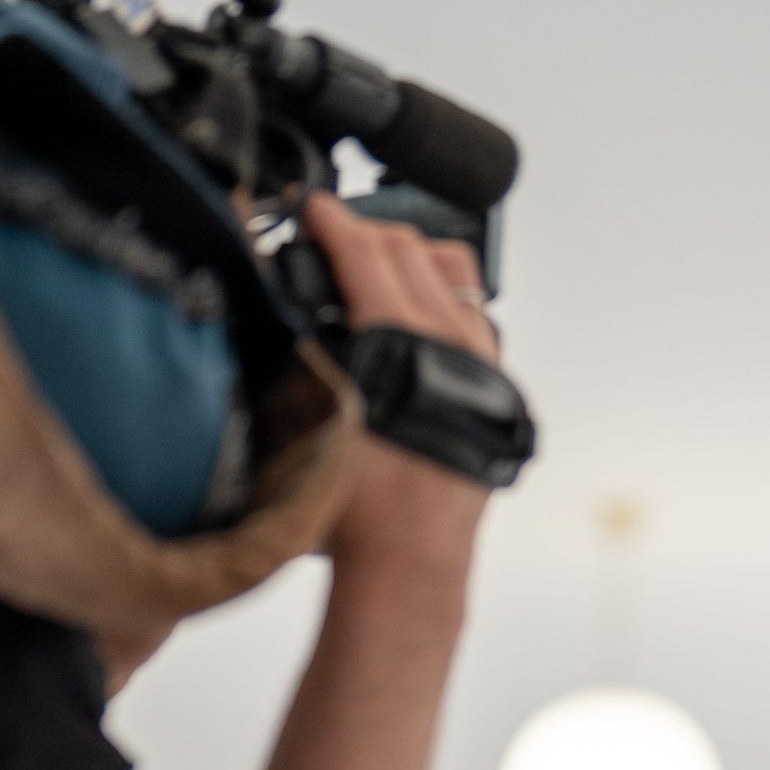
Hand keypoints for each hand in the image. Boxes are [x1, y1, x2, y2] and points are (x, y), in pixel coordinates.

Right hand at [304, 193, 501, 582]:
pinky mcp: (496, 392)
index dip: (330, 220)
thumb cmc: (352, 510)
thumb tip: (273, 300)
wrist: (409, 564)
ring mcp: (485, 368)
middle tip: (330, 232)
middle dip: (366, 231)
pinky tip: (416, 312)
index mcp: (405, 342)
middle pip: (412, 252)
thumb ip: (295, 350)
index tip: (309, 205)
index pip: (365, 251)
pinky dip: (443, 300)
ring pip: (455, 278)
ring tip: (375, 262)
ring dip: (412, 258)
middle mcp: (455, 346)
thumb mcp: (308, 419)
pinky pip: (475, 319)